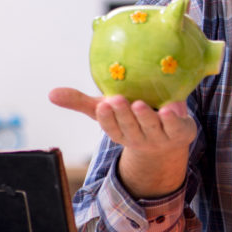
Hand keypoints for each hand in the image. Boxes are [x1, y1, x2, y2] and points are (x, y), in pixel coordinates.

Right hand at [48, 88, 195, 198]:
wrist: (169, 138)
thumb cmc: (132, 118)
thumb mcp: (108, 110)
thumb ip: (81, 102)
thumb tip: (51, 94)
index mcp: (120, 132)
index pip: (112, 128)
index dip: (108, 119)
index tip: (103, 105)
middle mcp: (139, 138)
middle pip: (130, 128)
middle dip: (123, 116)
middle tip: (117, 100)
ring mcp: (160, 138)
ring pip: (152, 128)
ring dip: (146, 117)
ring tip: (139, 105)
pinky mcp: (180, 133)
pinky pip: (177, 127)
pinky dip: (174, 118)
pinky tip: (172, 107)